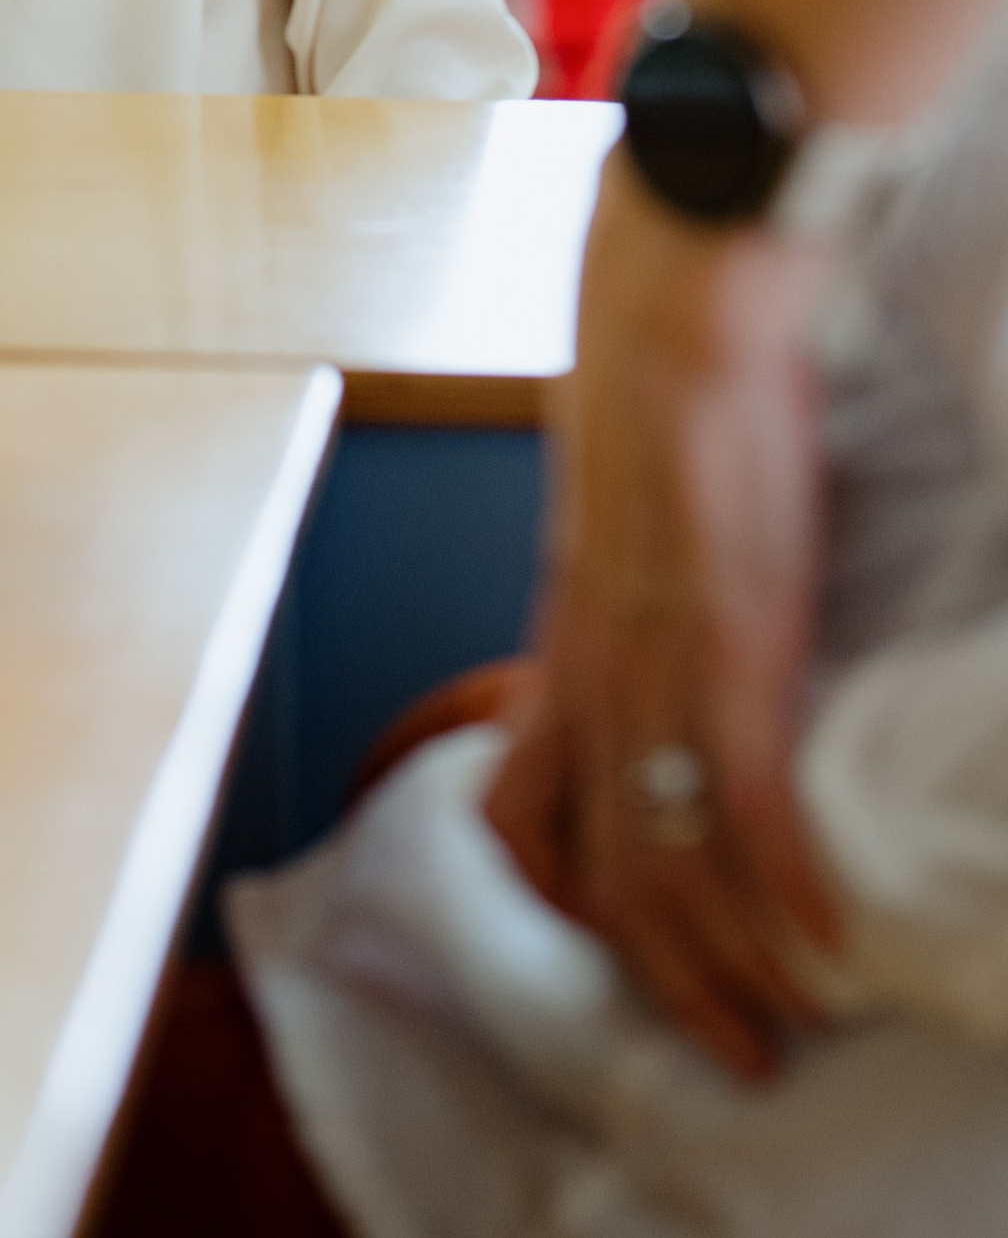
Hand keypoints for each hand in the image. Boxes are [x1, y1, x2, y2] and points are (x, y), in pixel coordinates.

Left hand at [486, 160, 842, 1076]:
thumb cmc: (654, 390)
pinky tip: (829, 937)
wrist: (673, 299)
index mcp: (562, 640)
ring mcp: (658, 657)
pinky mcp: (732, 633)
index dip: (559, 903)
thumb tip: (648, 614)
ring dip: (732, 964)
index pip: (515, 814)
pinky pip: (748, 797)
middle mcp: (591, 668)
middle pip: (599, 875)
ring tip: (793, 1018)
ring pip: (669, 863)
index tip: (626, 953)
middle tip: (738, 1046)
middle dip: (667, 983)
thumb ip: (620, 588)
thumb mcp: (613, 514)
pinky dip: (788, 886)